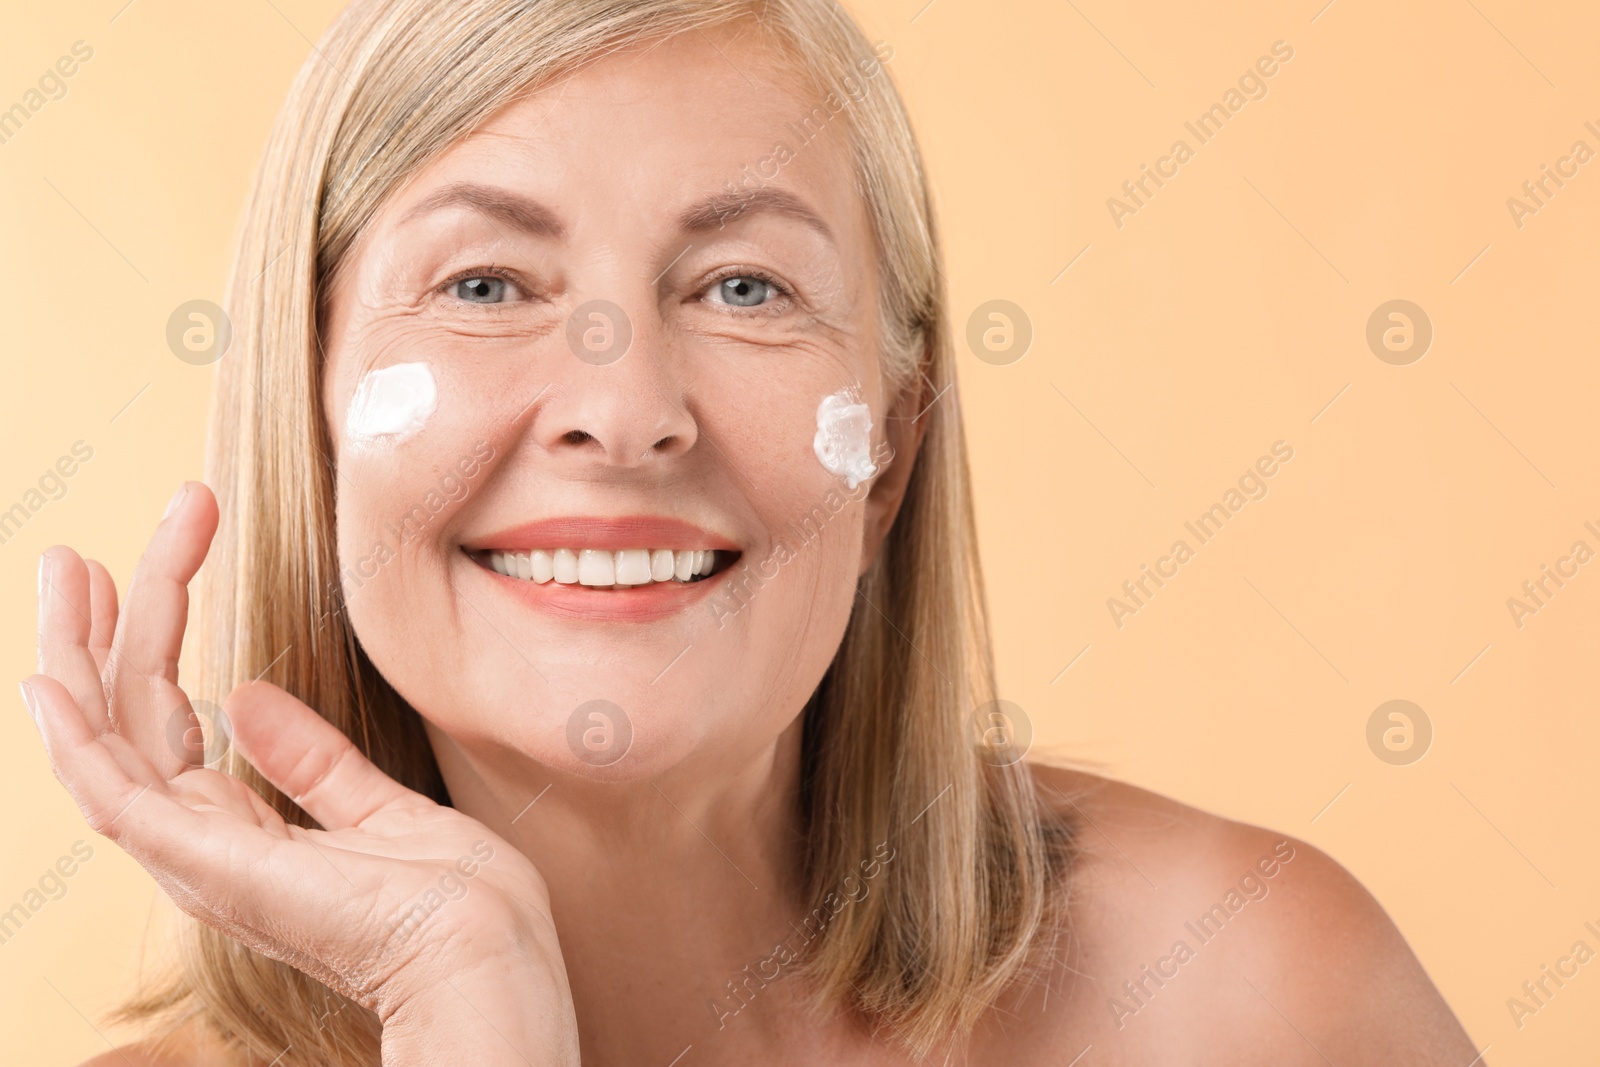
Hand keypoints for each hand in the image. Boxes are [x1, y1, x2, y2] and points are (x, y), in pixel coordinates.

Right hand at [24, 481, 578, 1063]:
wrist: (485, 950)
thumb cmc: (453, 900)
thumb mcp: (379, 806)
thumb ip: (312, 758)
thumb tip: (245, 695)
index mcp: (241, 836)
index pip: (163, 727)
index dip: (150, 643)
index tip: (153, 561)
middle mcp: (203, 850)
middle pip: (125, 724)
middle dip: (102, 631)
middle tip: (78, 553)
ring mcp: (198, 862)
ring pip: (105, 746)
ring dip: (79, 654)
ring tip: (69, 567)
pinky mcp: (207, 866)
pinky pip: (115, 796)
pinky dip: (74, 737)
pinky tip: (51, 677)